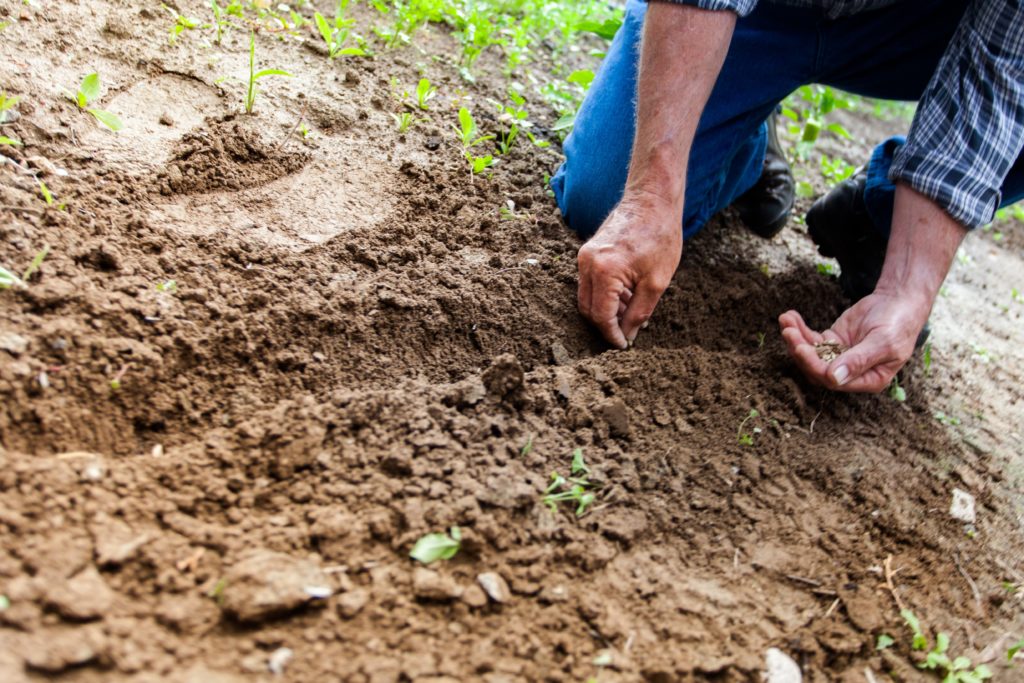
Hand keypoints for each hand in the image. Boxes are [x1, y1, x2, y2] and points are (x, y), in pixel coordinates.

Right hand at [577, 194, 681, 348]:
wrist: (652, 200)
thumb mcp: (657, 282)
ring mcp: (584, 256)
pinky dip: (605, 295)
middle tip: (627, 333)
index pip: (601, 316)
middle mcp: (587, 264)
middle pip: (588, 309)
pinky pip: (590, 283)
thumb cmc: (659, 236)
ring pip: (587, 297)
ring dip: (606, 310)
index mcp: (604, 271)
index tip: (623, 346)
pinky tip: (627, 296)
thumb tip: (627, 335)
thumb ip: (639, 313)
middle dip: (606, 325)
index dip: (612, 335)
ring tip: (632, 312)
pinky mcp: (588, 252)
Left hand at [779, 289, 930, 391]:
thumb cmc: (898, 324)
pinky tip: (789, 316)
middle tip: (788, 331)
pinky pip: (811, 339)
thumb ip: (859, 360)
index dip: (814, 366)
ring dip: (795, 338)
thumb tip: (834, 378)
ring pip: (811, 354)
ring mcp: (839, 356)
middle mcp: (850, 372)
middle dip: (800, 351)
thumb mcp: (883, 342)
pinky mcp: (833, 341)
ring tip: (785, 320)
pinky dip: (799, 329)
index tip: (801, 348)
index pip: (833, 380)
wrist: (899, 301)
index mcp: (867, 380)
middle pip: (817, 368)